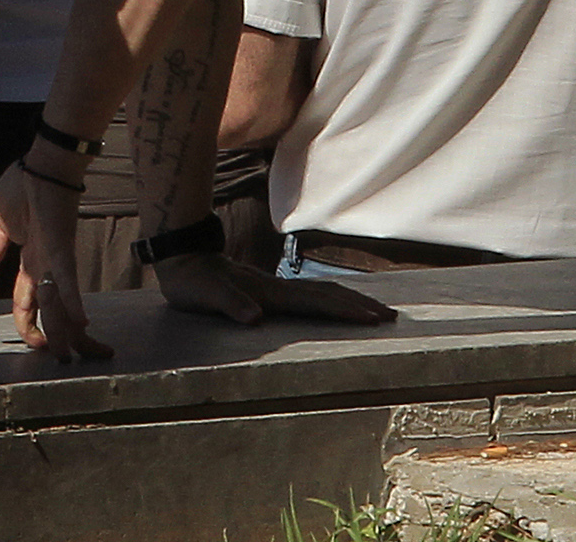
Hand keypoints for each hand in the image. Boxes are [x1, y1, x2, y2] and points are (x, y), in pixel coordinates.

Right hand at [0, 160, 109, 361]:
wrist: (41, 163)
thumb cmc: (23, 187)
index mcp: (31, 261)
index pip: (29, 302)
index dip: (30, 325)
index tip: (35, 345)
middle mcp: (46, 266)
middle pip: (54, 311)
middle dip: (61, 337)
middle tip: (71, 361)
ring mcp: (55, 258)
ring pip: (60, 303)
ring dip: (66, 331)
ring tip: (75, 355)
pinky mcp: (61, 246)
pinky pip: (66, 278)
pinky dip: (72, 300)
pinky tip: (80, 322)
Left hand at [155, 250, 396, 328]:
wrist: (184, 256)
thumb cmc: (193, 282)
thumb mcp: (206, 295)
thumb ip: (231, 304)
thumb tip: (255, 317)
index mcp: (271, 293)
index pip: (316, 302)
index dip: (345, 310)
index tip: (372, 318)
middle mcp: (280, 288)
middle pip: (329, 295)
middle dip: (361, 305)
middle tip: (391, 317)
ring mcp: (278, 287)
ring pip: (324, 292)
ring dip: (352, 300)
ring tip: (376, 310)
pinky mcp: (273, 290)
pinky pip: (312, 295)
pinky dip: (333, 298)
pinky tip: (339, 303)